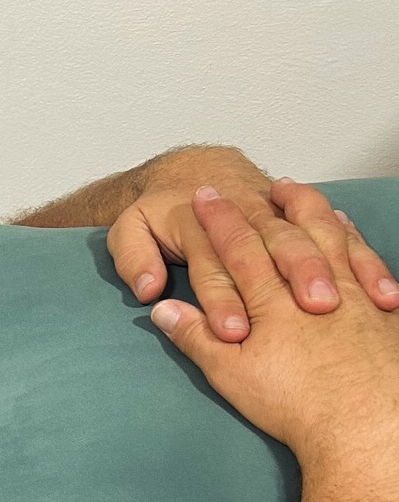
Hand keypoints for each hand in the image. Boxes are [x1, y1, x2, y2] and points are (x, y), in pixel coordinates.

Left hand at [108, 148, 398, 340]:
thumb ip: (134, 260)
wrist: (187, 169)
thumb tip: (148, 292)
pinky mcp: (298, 219)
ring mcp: (276, 216)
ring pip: (308, 239)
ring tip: (346, 301)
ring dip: (328, 270)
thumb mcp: (129, 229)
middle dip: (295, 277)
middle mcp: (244, 217)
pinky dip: (361, 260)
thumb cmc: (156, 208)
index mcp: (201, 224)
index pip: (213, 267)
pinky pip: (337, 236)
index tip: (233, 332)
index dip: (222, 300)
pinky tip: (380, 291)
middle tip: (313, 309)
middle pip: (273, 249)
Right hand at [147, 180, 398, 471]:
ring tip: (289, 188)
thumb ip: (196, 338)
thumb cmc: (295, 404)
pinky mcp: (377, 307)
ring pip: (324, 235)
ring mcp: (350, 291)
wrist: (363, 426)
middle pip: (277, 233)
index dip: (217, 220)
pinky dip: (348, 234)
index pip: (237, 248)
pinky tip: (343, 224)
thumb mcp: (231, 376)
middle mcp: (309, 285)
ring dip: (304, 207)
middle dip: (250, 207)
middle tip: (233, 186)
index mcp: (268, 302)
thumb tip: (162, 309)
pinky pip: (361, 256)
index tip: (202, 197)